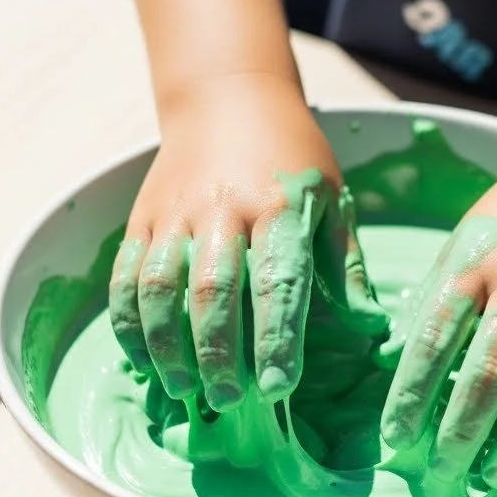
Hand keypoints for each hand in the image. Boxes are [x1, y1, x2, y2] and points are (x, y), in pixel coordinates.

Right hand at [108, 77, 386, 409]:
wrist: (227, 97)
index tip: (279, 387)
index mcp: (278, 205)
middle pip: (212, 290)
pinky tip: (145, 362)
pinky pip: (125, 278)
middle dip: (218, 352)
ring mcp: (174, 214)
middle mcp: (221, 208)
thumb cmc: (291, 158)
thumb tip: (370, 329)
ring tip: (184, 389)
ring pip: (159, 287)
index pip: (277, 281)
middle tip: (230, 400)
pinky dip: (129, 326)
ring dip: (167, 345)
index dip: (276, 338)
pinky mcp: (141, 219)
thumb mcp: (331, 199)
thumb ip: (345, 267)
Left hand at [380, 132, 496, 488]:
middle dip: (459, 437)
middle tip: (439, 478)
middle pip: (487, 377)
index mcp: (478, 265)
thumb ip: (439, 292)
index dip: (411, 395)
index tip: (394, 438)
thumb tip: (396, 354)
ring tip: (491, 479)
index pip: (435, 340)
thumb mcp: (470, 235)